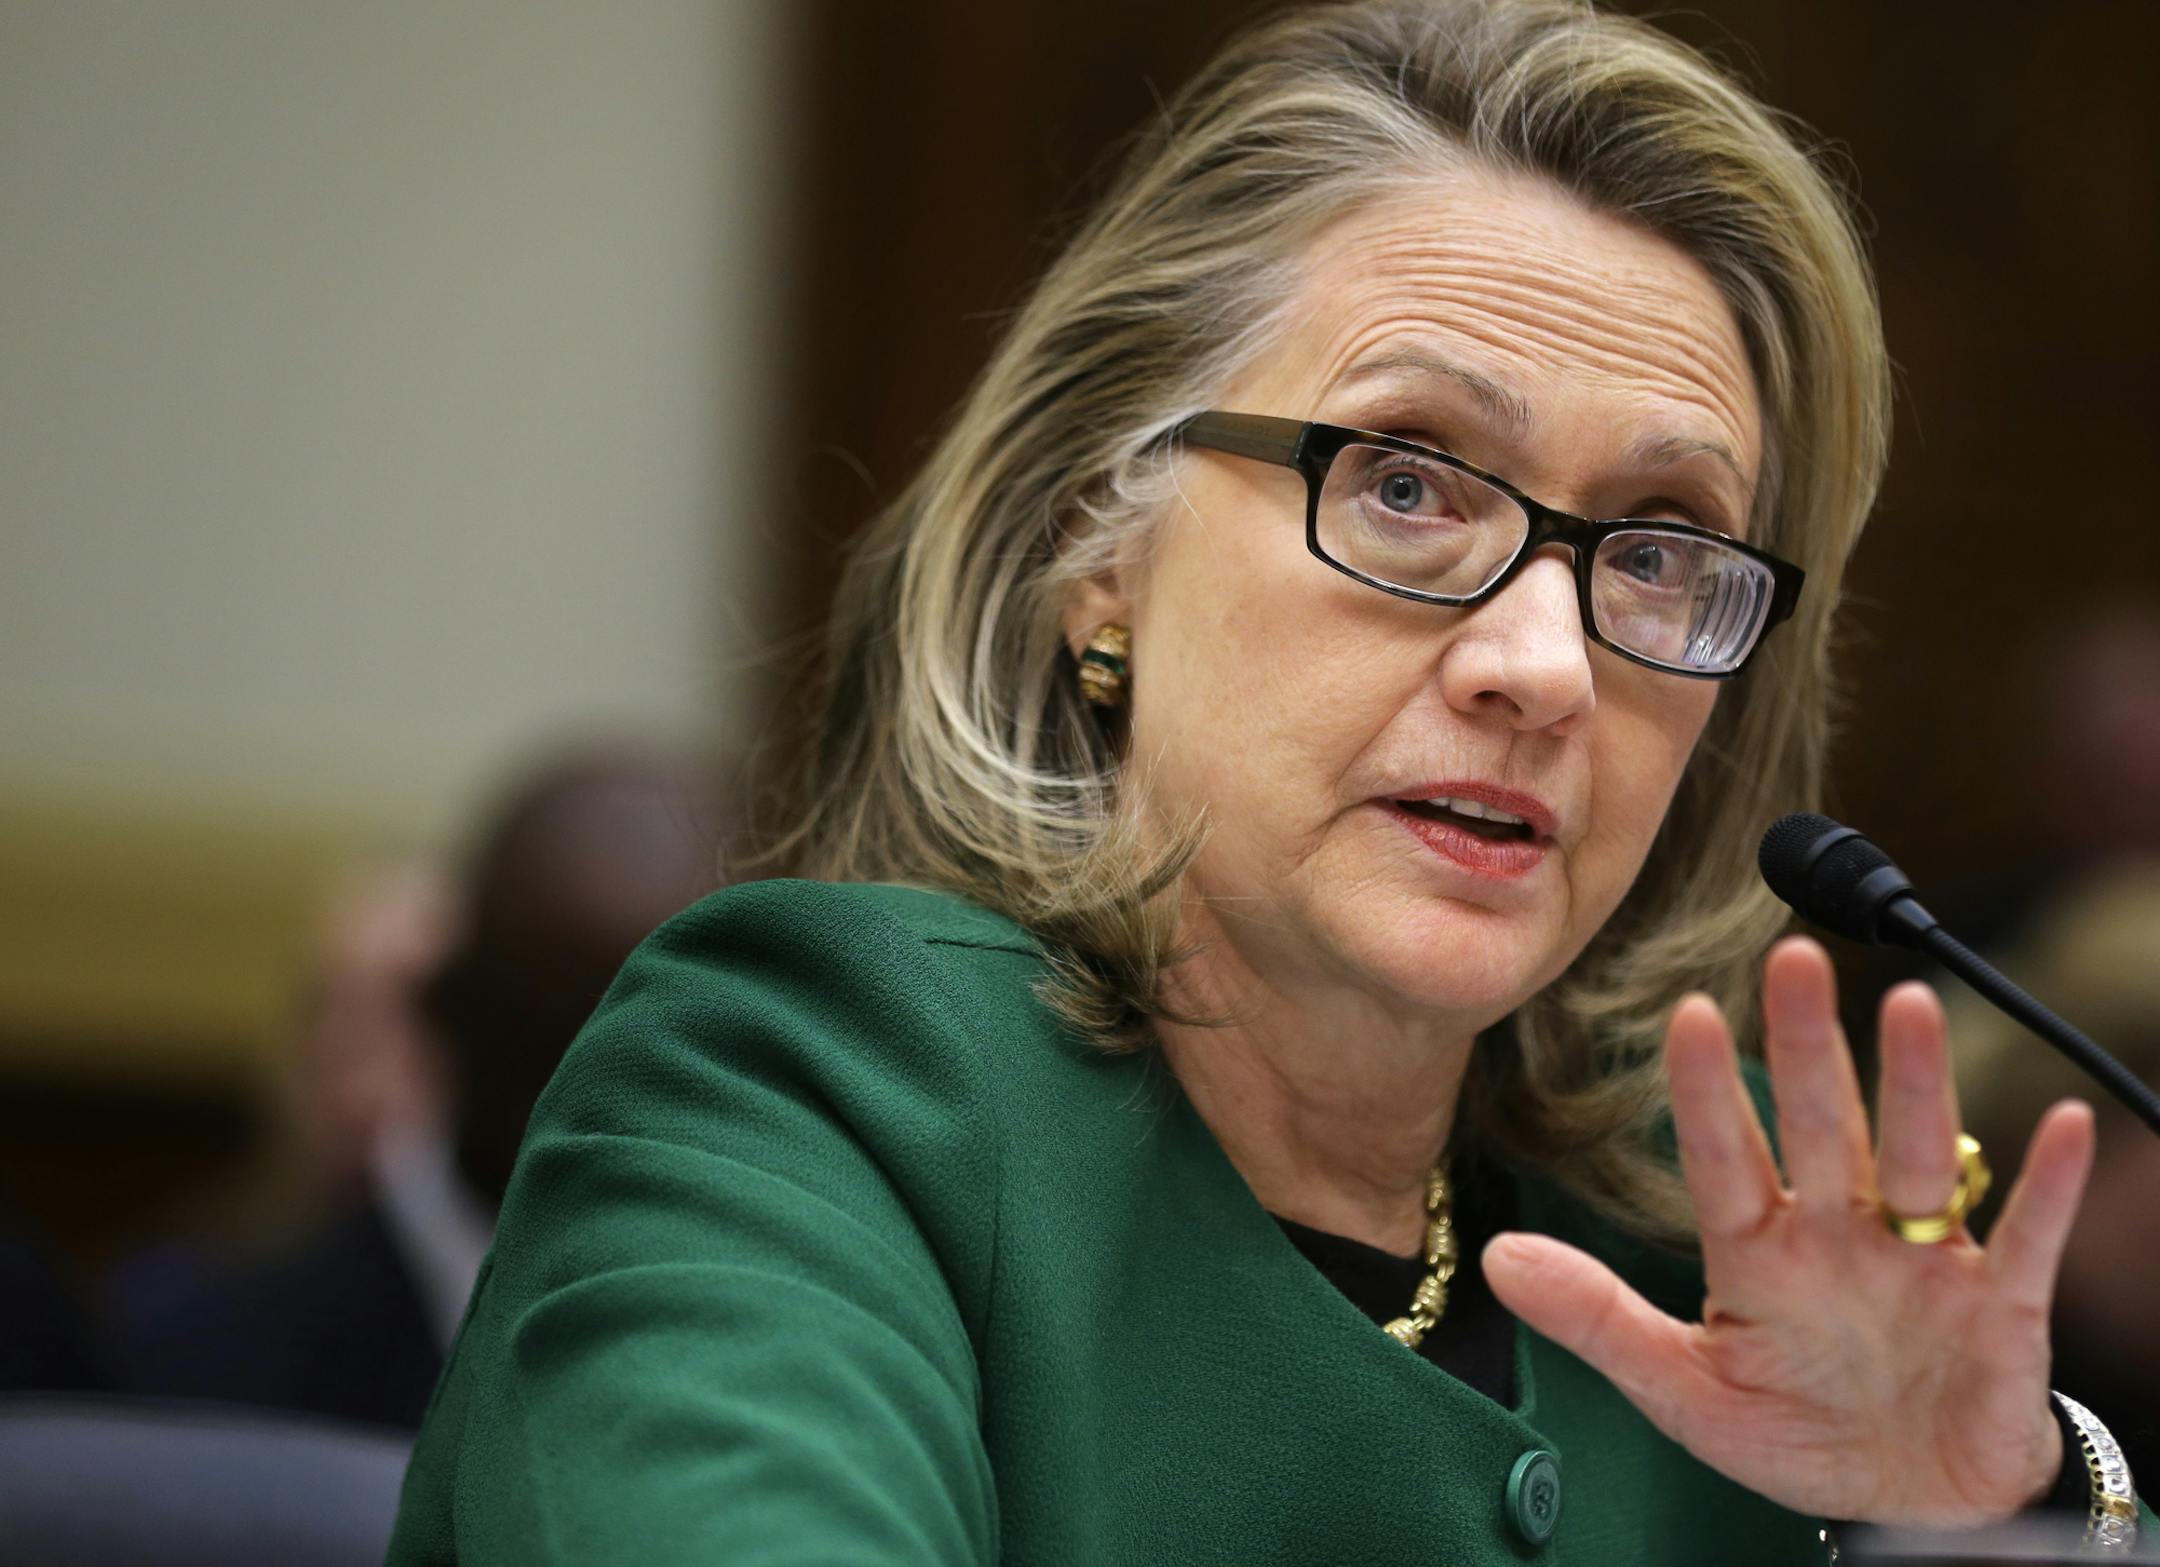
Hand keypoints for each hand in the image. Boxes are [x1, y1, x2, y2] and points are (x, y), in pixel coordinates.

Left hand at [1482, 936, 2094, 1526]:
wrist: (1908, 1511)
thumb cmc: (1795, 1432)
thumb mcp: (1684, 1390)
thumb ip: (1598, 1320)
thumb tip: (1496, 1257)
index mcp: (1757, 1252)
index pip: (1724, 1158)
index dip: (1705, 1092)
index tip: (1681, 1011)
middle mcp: (1838, 1235)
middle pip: (1820, 1127)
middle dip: (1806, 1047)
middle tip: (1791, 958)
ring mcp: (1919, 1263)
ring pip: (1914, 1156)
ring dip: (1914, 1083)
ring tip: (1910, 1002)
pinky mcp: (1999, 1307)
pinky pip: (2024, 1238)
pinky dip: (2045, 1186)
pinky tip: (2060, 1124)